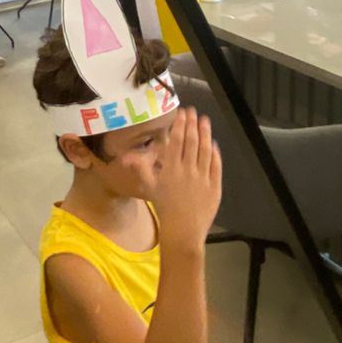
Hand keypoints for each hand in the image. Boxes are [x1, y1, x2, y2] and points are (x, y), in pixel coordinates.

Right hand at [138, 109, 220, 251]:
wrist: (182, 231)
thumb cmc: (164, 208)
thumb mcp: (150, 187)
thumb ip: (140, 169)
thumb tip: (124, 157)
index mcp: (171, 169)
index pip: (177, 141)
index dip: (180, 125)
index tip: (182, 113)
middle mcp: (188, 170)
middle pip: (192, 142)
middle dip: (193, 124)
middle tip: (194, 111)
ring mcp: (203, 177)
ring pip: (205, 150)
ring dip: (206, 133)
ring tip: (205, 121)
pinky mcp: (215, 186)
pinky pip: (216, 165)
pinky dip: (215, 153)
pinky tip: (214, 144)